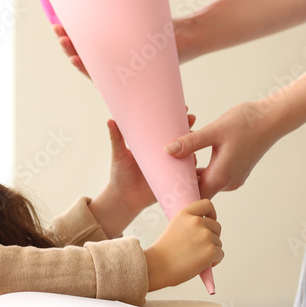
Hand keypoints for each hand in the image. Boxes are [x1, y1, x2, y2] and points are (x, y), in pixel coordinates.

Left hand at [52, 20, 190, 77]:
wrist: (190, 34)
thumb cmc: (177, 49)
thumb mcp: (161, 55)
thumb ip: (146, 61)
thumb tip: (131, 64)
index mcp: (124, 76)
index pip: (98, 74)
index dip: (84, 67)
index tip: (73, 59)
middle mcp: (117, 65)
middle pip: (87, 60)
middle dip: (71, 48)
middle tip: (60, 37)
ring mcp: (116, 51)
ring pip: (88, 47)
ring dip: (72, 38)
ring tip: (57, 27)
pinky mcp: (118, 36)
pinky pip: (98, 34)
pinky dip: (84, 28)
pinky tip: (71, 19)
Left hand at [89, 114, 196, 237]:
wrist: (124, 199)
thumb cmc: (120, 174)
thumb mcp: (118, 154)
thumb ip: (116, 139)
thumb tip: (110, 120)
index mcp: (152, 144)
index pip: (166, 127)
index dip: (175, 117)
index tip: (182, 108)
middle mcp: (163, 154)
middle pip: (180, 138)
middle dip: (188, 127)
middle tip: (191, 118)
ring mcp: (170, 167)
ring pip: (186, 154)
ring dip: (192, 147)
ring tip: (193, 141)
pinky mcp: (173, 180)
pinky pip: (187, 173)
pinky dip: (192, 167)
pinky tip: (195, 161)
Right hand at [144, 199, 222, 290]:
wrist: (156, 267)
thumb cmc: (163, 251)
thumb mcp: (174, 227)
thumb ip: (189, 223)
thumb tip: (206, 228)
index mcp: (185, 214)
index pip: (207, 204)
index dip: (211, 214)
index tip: (209, 221)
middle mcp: (196, 222)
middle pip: (216, 226)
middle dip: (212, 237)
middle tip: (200, 248)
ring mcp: (205, 236)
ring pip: (218, 242)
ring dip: (211, 250)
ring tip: (196, 258)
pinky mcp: (211, 250)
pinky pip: (220, 254)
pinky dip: (214, 261)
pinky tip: (202, 265)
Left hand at [165, 101, 280, 197]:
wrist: (271, 119)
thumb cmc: (246, 124)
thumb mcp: (214, 132)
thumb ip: (190, 143)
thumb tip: (168, 151)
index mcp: (222, 176)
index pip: (195, 196)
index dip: (179, 192)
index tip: (165, 184)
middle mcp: (228, 182)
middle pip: (199, 188)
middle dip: (183, 178)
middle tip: (167, 166)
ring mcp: (234, 177)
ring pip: (207, 180)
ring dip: (193, 171)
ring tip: (178, 157)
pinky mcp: (236, 169)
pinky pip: (215, 174)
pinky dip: (203, 167)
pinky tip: (194, 152)